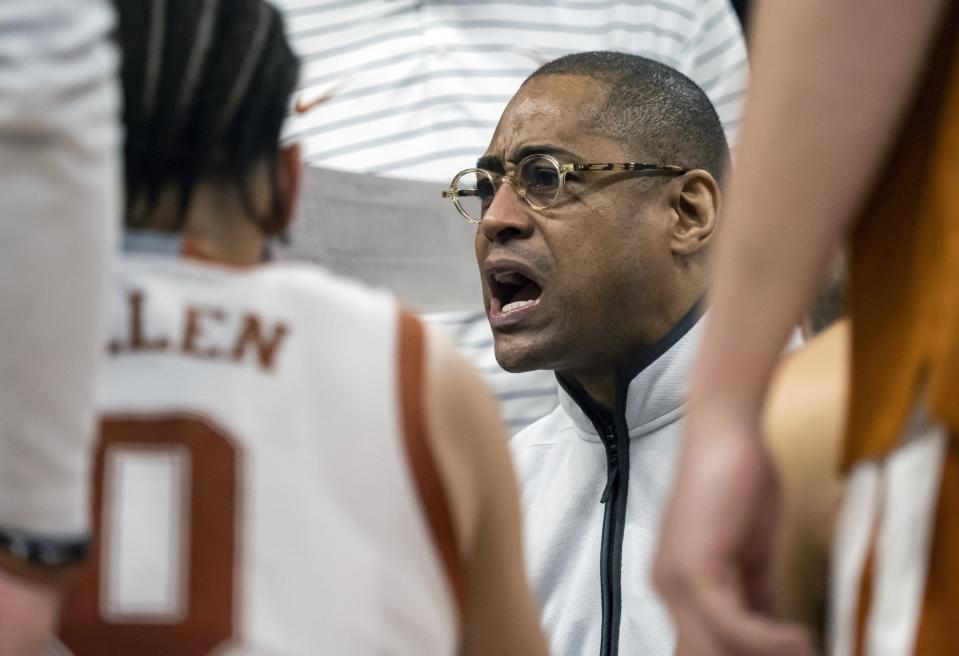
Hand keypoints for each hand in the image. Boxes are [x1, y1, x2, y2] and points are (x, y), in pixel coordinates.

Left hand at [653, 411, 815, 655]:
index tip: (790, 651)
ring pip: (719, 647)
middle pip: (708, 651)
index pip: (706, 644)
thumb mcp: (751, 553)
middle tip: (803, 654)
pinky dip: (770, 640)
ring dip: (768, 653)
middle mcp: (665, 587)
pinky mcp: (694, 571)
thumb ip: (758, 597)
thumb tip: (779, 637)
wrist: (725, 433)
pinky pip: (733, 626)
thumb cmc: (738, 481)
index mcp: (675, 585)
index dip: (748, 652)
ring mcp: (675, 580)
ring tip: (807, 649)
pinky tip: (802, 639)